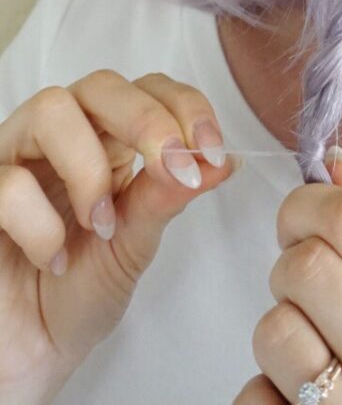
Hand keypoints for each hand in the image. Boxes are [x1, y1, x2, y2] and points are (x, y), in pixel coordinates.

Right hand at [0, 70, 240, 395]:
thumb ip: (168, 195)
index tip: (214, 153)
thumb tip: (224, 161)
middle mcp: (60, 136)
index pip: (148, 88)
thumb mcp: (136, 242)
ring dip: (89, 168)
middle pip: (102, 84)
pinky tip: (54, 260)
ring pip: (51, 108)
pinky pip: (9, 183)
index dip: (186, 107)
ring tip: (101, 225)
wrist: (27, 352)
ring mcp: (13, 158)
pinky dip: (42, 226)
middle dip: (148, 121)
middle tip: (175, 170)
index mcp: (106, 139)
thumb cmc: (77, 292)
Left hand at [233, 148, 341, 403]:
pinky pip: (250, 397)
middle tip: (305, 301)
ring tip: (306, 364)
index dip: (305, 210)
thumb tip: (333, 161)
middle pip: (304, 266)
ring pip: (272, 329)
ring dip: (274, 344)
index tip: (298, 228)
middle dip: (288, 275)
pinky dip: (260, 401)